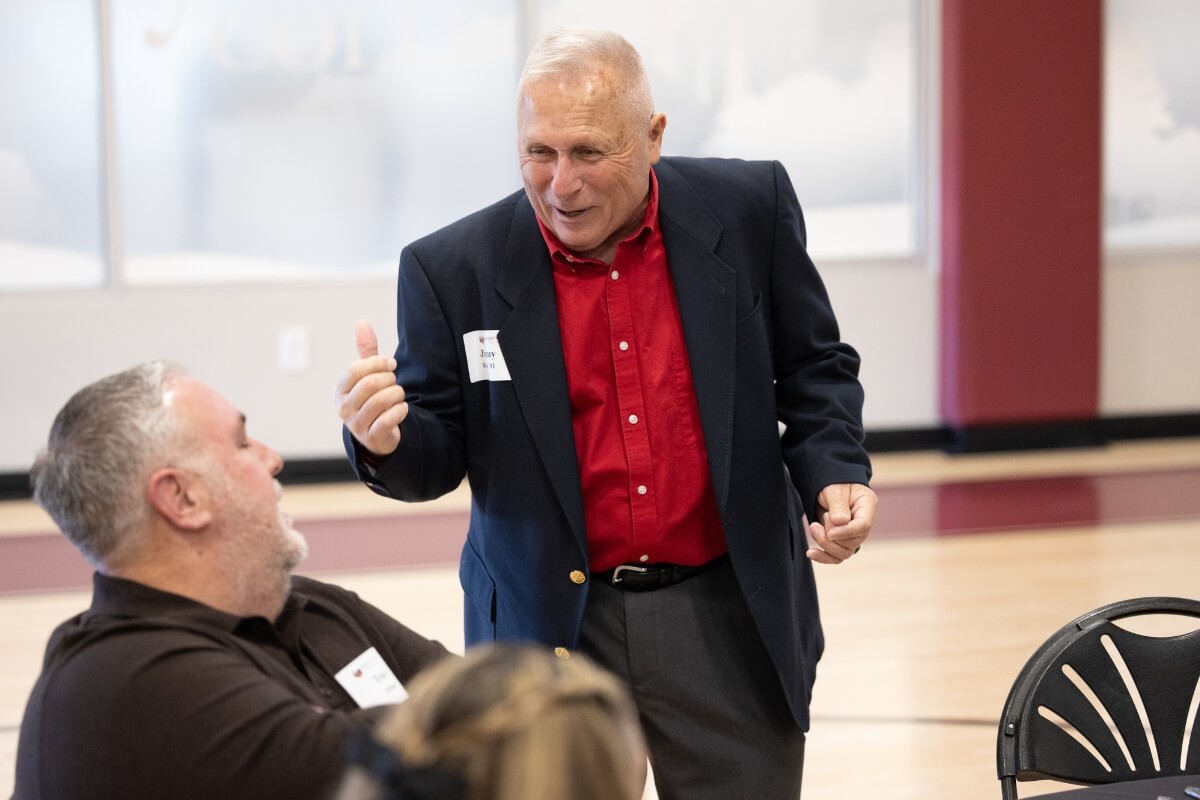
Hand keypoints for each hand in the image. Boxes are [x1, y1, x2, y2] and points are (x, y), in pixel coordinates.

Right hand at [334, 320, 407, 456]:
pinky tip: (402, 409)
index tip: (392, 364)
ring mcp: (357, 424)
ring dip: (397, 394)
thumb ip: (367, 352)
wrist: (378, 436)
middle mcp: (344, 408)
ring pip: (380, 401)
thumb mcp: (368, 377)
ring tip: (399, 395)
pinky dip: (400, 411)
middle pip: (370, 384)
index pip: (356, 370)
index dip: (378, 363)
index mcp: (341, 390)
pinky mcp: (372, 437)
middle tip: (396, 382)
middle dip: (390, 379)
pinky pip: (388, 420)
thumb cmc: (373, 400)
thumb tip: (362, 322)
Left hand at [806, 483, 877, 564]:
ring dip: (825, 545)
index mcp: (867, 507)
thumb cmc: (835, 483)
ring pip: (844, 553)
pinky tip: (810, 553)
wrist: (828, 485)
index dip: (845, 532)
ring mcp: (853, 535)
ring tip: (813, 527)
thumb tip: (840, 522)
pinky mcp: (842, 542)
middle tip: (820, 519)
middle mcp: (863, 524)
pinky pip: (836, 556)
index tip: (829, 532)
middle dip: (831, 536)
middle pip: (852, 543)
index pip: (862, 526)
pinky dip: (823, 557)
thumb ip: (838, 505)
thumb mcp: (835, 490)